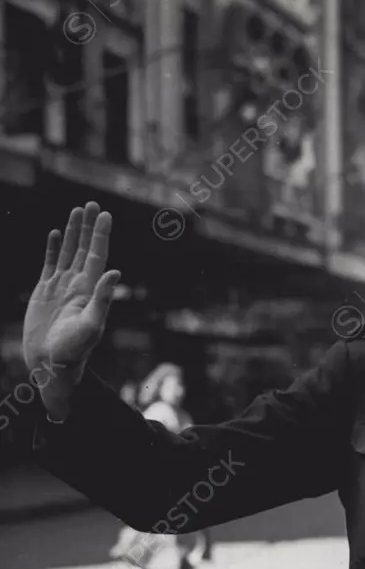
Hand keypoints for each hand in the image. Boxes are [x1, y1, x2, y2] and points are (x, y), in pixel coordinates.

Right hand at [23, 201, 119, 418]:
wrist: (51, 364)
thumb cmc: (74, 350)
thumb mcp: (92, 325)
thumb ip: (103, 299)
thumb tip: (115, 272)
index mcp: (89, 290)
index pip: (97, 255)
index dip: (101, 235)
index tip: (105, 215)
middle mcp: (77, 285)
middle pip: (84, 249)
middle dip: (88, 227)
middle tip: (92, 204)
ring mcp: (60, 287)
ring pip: (68, 252)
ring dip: (73, 232)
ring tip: (77, 211)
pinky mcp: (44, 292)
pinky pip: (50, 263)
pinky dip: (54, 248)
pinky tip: (57, 234)